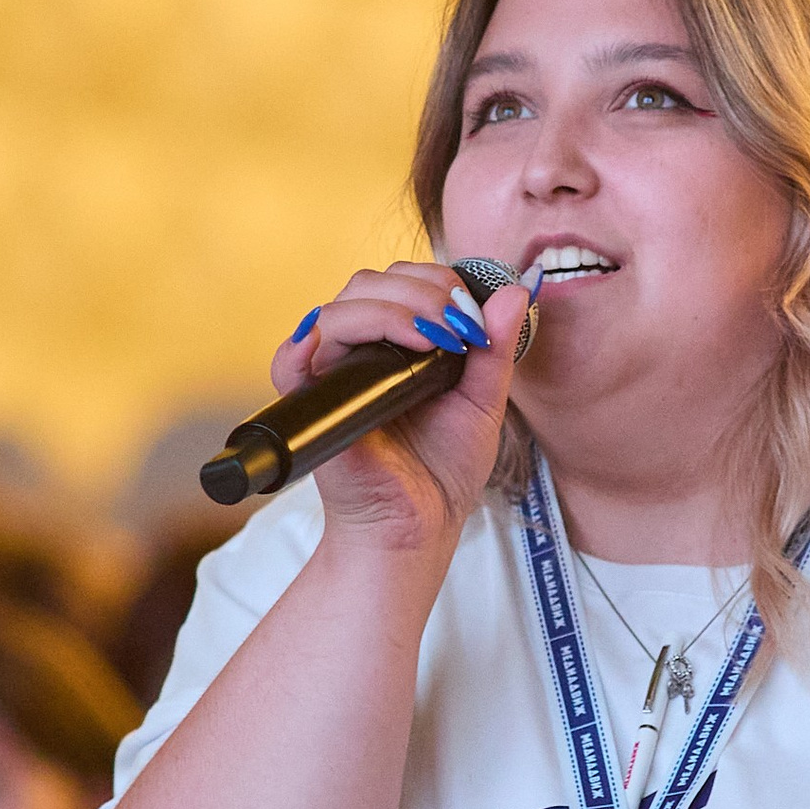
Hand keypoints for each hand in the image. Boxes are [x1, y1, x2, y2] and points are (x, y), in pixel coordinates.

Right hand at [269, 262, 530, 568]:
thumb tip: (517, 292)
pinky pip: (293, 357)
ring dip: (393, 310)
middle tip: (460, 326)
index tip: (476, 315)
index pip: (401, 281)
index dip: (438, 282)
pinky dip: (318, 341)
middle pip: (368, 284)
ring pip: (339, 308)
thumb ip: (496, 348)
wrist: (419, 527)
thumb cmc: (443, 472)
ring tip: (436, 341)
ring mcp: (331, 374)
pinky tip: (373, 350)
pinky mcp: (309, 403)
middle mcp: (358, 352)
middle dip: (422, 291)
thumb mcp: (483, 401)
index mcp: (394, 343)